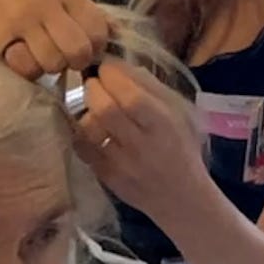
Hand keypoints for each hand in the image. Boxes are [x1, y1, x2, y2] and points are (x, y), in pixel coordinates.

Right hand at [0, 0, 109, 78]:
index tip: (82, 50)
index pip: (99, 29)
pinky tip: (19, 56)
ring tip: (37, 56)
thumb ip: (78, 10)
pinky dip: (25, 69)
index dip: (95, 48)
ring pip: (53, 62)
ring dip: (48, 67)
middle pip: (79, 50)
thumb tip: (112, 35)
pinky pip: (25, 66)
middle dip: (74, 63)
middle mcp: (48, 1)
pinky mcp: (0, 34)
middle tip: (62, 58)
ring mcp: (23, 18)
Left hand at [72, 60, 209, 219]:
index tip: (106, 67)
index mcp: (164, 125)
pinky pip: (83, 149)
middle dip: (93, 88)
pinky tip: (90, 127)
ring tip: (92, 105)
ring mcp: (121, 165)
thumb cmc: (182, 149)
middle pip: (105, 110)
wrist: (182, 199)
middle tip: (94, 83)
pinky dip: (81, 133)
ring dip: (85, 110)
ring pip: (89, 129)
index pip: (132, 96)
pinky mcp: (107, 178)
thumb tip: (119, 64)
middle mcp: (142, 146)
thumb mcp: (179, 114)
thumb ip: (152, 88)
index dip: (112, 76)